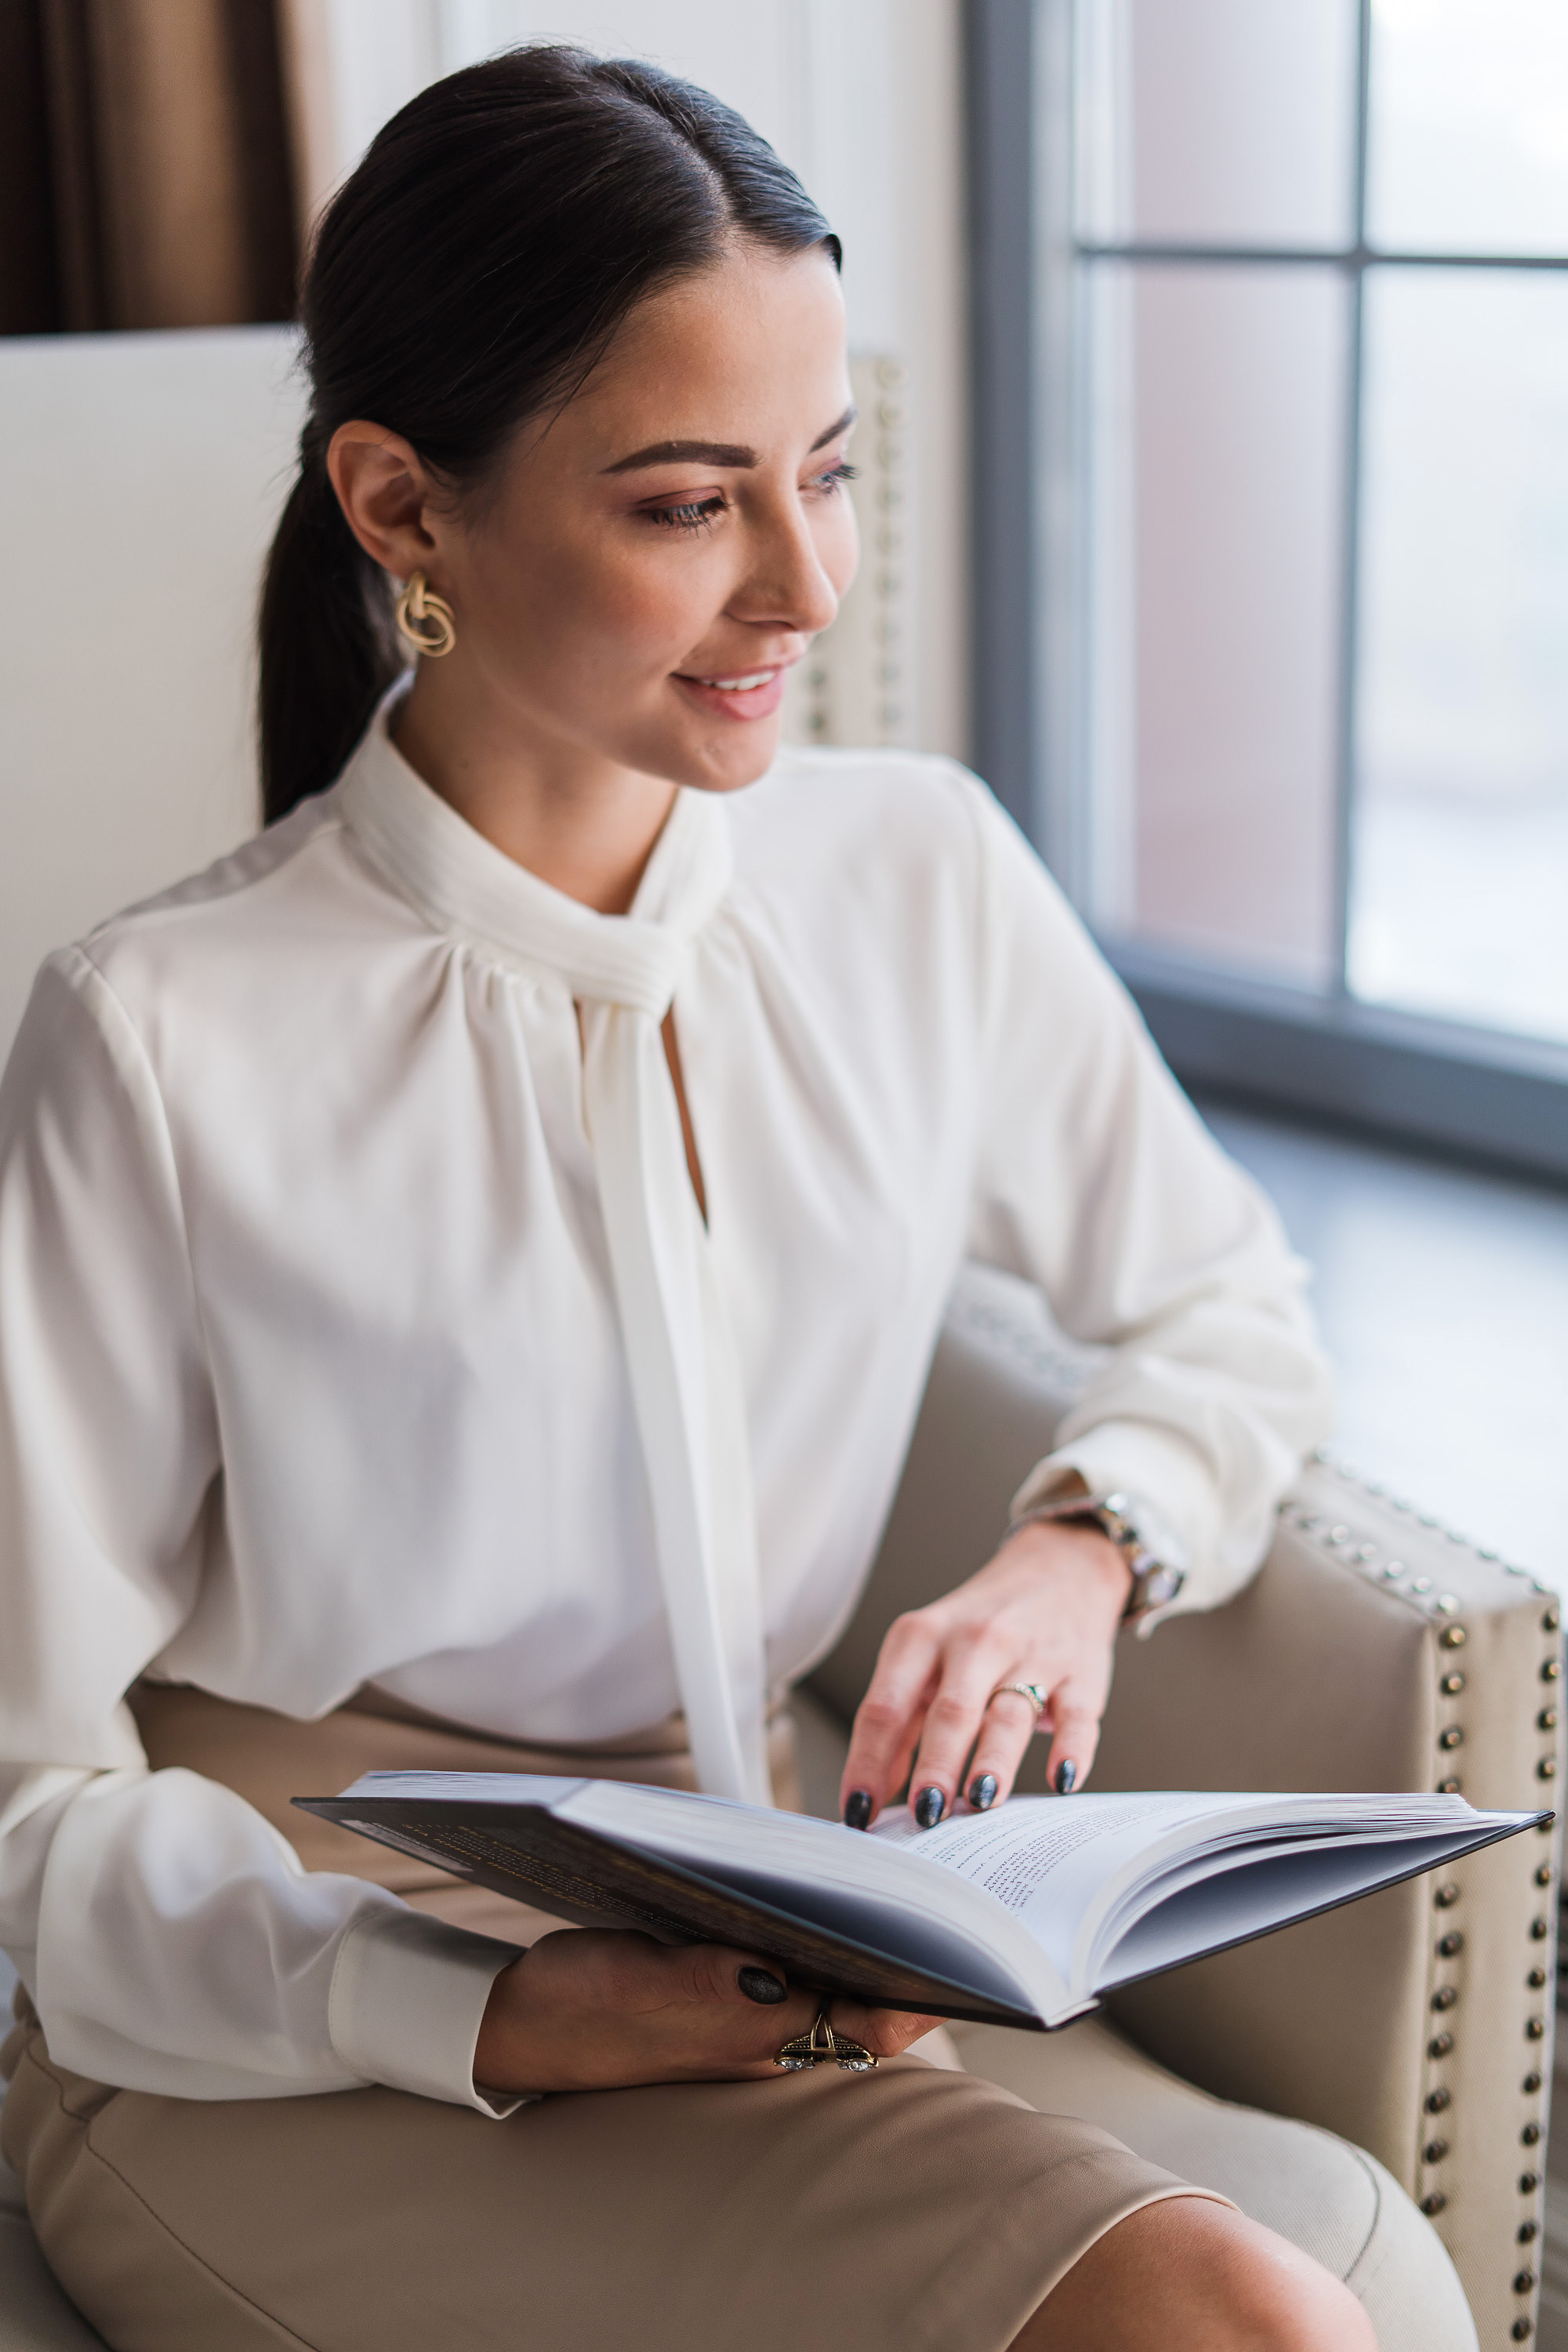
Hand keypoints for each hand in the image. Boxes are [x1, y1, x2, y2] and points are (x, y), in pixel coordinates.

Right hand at [472, 1928, 943, 2094]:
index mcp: (755, 2042)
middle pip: (865, 1998)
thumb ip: (705, 1983)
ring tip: (906, 1882)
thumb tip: (776, 1974)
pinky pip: (792, 1957)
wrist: (513, 2024)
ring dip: (871, 1936)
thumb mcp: (635, 1987)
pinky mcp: (721, 1983)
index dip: (924, 1990)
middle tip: (953, 1896)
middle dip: (912, 1954)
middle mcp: (763, 2033)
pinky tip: (821, 1883)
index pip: (868, 2025)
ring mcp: (744, 2011)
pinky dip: (819, 1922)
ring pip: (834, 1975)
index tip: (967, 1948)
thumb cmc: (572, 2013)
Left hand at [838, 1518, 1132, 1829]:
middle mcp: (974, 1643)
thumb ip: (901, 1718)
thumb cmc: (981, 1628)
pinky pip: (1077, 1716)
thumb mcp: (927, 1653)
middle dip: (934, 1765)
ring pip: (1009, 1714)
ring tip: (979, 1801)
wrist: (1060, 1568)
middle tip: (922, 1816)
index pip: (885, 1707)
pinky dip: (1070, 1750)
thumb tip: (871, 1792)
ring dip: (993, 1760)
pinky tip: (1059, 1780)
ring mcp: (1031, 1657)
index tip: (858, 1813)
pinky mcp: (1081, 1674)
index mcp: (921, 1638)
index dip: (868, 1762)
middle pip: (949, 1711)